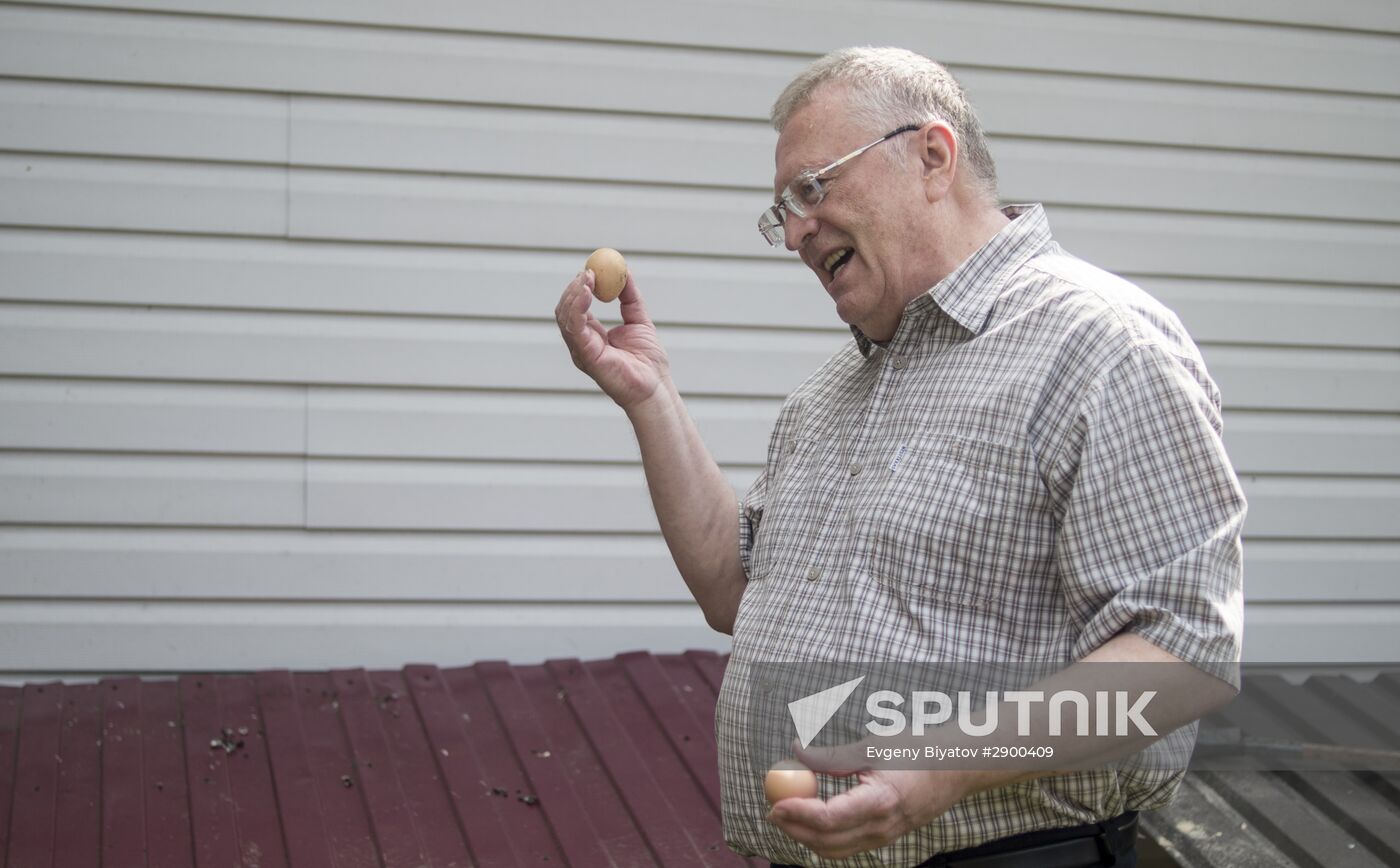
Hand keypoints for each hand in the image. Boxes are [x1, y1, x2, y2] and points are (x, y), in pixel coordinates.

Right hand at [554, 267, 670, 409]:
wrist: (655, 387)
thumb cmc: (648, 362)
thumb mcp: (639, 320)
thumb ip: (630, 298)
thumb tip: (626, 272)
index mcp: (592, 336)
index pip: (577, 308)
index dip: (581, 288)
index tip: (592, 270)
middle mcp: (582, 344)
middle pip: (565, 310)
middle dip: (574, 289)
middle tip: (588, 271)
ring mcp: (581, 351)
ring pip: (565, 317)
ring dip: (575, 294)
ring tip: (589, 278)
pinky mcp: (586, 357)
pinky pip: (574, 328)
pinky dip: (578, 308)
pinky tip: (588, 293)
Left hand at [765, 740, 972, 860]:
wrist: (953, 769)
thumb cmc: (913, 751)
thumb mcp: (871, 747)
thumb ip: (832, 756)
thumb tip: (796, 751)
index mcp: (880, 802)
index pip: (829, 818)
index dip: (798, 812)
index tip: (775, 802)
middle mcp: (882, 827)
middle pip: (827, 841)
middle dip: (794, 828)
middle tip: (772, 809)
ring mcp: (884, 838)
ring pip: (835, 850)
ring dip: (806, 837)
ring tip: (787, 815)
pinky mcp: (885, 838)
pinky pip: (847, 847)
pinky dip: (824, 838)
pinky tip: (812, 820)